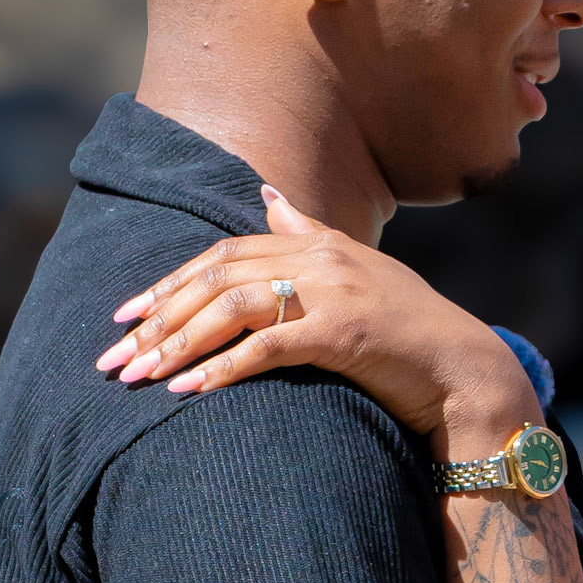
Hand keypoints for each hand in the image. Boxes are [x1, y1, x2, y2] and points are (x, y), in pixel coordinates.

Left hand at [95, 186, 535, 445]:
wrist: (468, 372)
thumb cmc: (410, 334)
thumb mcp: (358, 271)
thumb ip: (308, 231)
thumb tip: (268, 191)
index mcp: (319, 243)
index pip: (227, 253)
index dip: (171, 282)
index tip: (127, 314)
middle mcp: (322, 257)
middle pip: (218, 277)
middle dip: (158, 317)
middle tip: (114, 357)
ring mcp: (335, 292)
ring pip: (233, 309)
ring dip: (177, 346)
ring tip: (138, 379)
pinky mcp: (345, 333)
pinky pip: (268, 348)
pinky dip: (224, 369)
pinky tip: (188, 392)